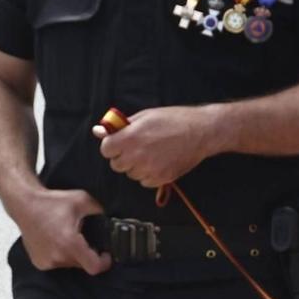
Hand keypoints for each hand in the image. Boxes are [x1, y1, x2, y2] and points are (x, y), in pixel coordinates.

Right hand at [14, 187, 111, 273]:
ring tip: (66, 236)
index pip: (94, 267)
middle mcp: (57, 256)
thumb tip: (112, 217)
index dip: (104, 263)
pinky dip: (60, 255)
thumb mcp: (81, 200)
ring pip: (69, 264)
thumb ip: (100, 209)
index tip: (105, 255)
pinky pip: (57, 264)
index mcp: (70, 243)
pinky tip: (56, 241)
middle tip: (82, 237)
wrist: (24, 205)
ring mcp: (47, 261)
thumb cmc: (50, 202)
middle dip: (86, 253)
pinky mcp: (39, 262)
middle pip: (82, 264)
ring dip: (72, 254)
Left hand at [93, 106, 219, 189]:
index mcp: (130, 138)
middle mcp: (137, 156)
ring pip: (130, 174)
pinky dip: (148, 174)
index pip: (106, 150)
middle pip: (116, 164)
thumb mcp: (145, 116)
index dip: (112, 145)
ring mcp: (149, 169)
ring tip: (151, 153)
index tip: (119, 142)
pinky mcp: (160, 179)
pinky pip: (144, 181)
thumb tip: (98, 131)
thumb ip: (121, 126)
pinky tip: (159, 161)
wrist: (201, 132)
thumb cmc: (173, 120)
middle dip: (123, 156)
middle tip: (137, 147)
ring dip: (136, 166)